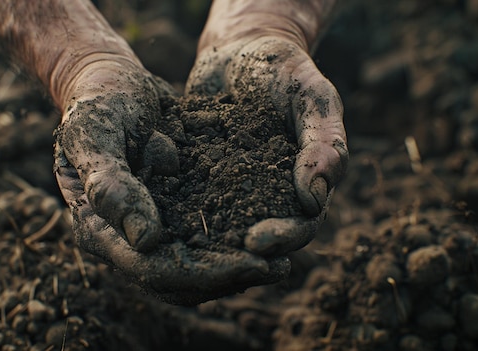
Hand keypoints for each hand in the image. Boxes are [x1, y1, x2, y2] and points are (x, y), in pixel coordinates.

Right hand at [53, 59, 288, 303]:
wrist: (108, 82)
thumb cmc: (95, 102)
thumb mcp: (93, 135)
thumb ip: (110, 185)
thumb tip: (146, 241)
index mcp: (97, 229)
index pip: (152, 267)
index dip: (202, 272)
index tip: (251, 263)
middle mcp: (124, 237)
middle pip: (177, 278)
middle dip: (227, 277)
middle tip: (277, 268)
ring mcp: (147, 225)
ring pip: (193, 264)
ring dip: (234, 268)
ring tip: (280, 262)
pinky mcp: (170, 209)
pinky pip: (202, 237)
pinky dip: (231, 241)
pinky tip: (266, 235)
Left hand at [186, 36, 347, 255]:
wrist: (240, 50)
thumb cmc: (286, 72)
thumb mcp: (313, 99)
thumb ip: (323, 144)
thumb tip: (315, 199)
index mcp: (303, 186)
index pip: (300, 225)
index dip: (283, 238)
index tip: (257, 240)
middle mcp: (266, 195)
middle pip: (258, 236)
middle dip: (237, 249)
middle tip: (216, 253)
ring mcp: (229, 189)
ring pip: (219, 225)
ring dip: (203, 240)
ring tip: (180, 245)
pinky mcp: (196, 177)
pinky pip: (185, 197)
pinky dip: (173, 208)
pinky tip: (154, 213)